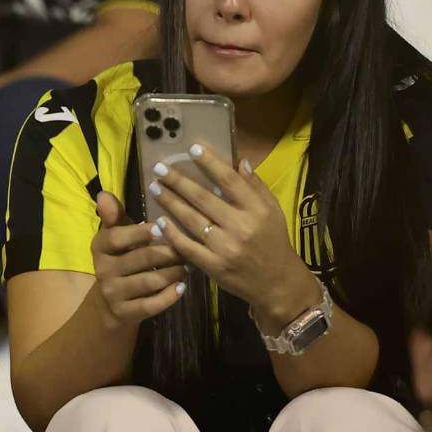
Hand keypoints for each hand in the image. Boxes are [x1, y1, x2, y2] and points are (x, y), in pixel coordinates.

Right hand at [89, 191, 185, 328]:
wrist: (111, 302)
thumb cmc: (121, 258)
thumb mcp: (116, 236)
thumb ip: (114, 215)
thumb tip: (104, 193)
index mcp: (100, 247)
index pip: (117, 237)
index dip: (139, 233)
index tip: (161, 227)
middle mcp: (103, 270)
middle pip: (140, 259)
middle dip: (167, 252)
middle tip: (187, 248)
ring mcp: (113, 293)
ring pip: (150, 281)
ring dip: (173, 272)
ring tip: (187, 266)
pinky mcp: (125, 313)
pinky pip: (152, 304)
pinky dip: (170, 296)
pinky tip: (182, 287)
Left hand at [148, 144, 319, 330]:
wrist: (277, 282)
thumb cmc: (273, 241)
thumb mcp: (272, 211)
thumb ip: (255, 186)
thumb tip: (240, 160)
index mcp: (257, 210)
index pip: (230, 181)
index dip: (210, 163)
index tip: (192, 149)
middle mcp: (241, 227)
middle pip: (203, 198)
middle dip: (178, 181)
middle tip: (159, 169)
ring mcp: (225, 248)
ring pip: (191, 220)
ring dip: (170, 202)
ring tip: (155, 188)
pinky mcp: (213, 266)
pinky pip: (187, 246)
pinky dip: (171, 233)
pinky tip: (159, 221)